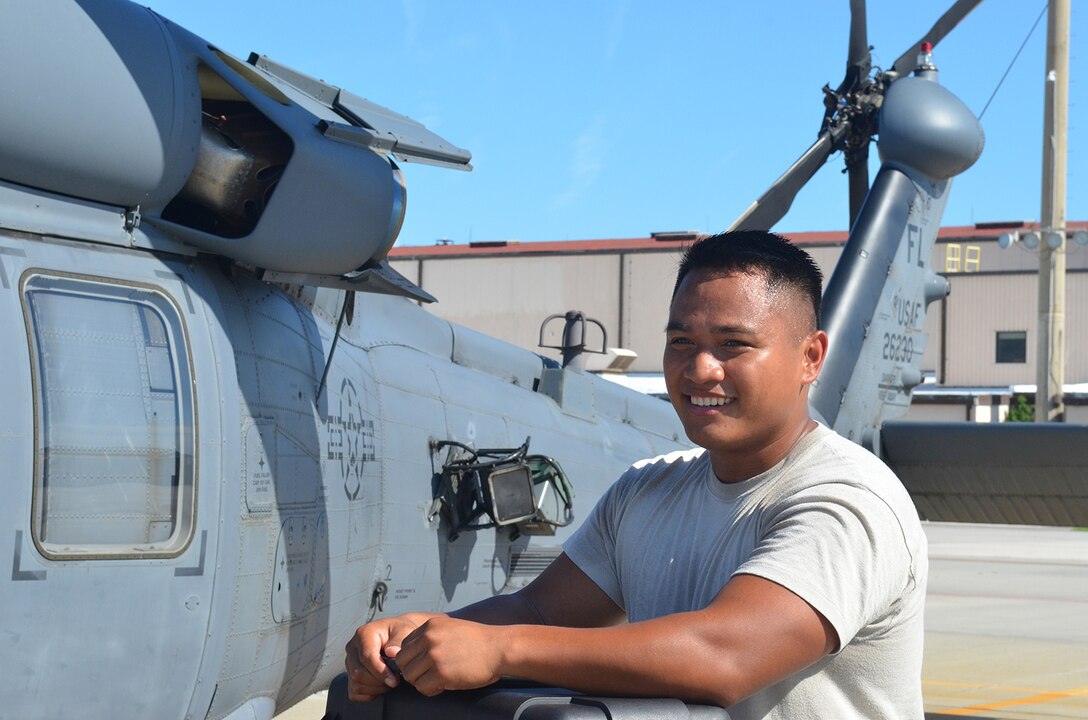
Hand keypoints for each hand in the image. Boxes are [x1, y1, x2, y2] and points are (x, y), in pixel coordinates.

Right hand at [345, 612, 440, 701]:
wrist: (397, 636)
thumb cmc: (400, 633)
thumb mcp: (404, 631)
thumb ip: (399, 641)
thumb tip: (391, 652)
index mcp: (363, 634)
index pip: (366, 657)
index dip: (380, 672)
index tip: (395, 680)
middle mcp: (352, 647)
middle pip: (358, 673)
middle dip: (378, 682)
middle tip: (395, 681)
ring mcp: (349, 662)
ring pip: (356, 684)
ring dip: (375, 689)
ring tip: (390, 681)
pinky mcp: (349, 674)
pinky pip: (354, 692)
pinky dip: (369, 694)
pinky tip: (381, 686)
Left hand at [393, 616, 507, 695]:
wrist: (499, 648)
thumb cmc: (479, 641)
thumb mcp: (451, 627)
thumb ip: (432, 636)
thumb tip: (414, 654)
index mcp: (430, 626)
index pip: (404, 646)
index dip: (413, 658)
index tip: (426, 664)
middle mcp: (428, 638)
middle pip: (402, 661)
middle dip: (414, 671)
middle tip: (429, 675)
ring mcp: (434, 655)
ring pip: (410, 676)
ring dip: (422, 681)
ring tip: (438, 680)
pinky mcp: (441, 673)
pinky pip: (422, 688)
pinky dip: (430, 690)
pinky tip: (443, 686)